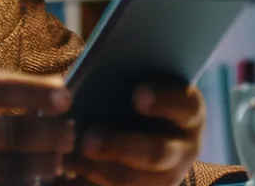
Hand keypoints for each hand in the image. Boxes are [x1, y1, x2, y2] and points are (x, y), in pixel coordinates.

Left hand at [64, 80, 203, 185]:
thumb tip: (86, 81)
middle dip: (121, 147)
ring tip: (67, 161)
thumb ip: (120, 78)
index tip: (137, 95)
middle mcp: (184, 147)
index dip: (164, 100)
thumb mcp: (134, 82)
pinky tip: (66, 175)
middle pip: (157, 151)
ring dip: (101, 172)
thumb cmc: (131, 94)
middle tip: (88, 141)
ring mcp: (168, 176)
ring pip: (136, 180)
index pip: (185, 105)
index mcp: (188, 110)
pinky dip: (90, 185)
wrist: (138, 130)